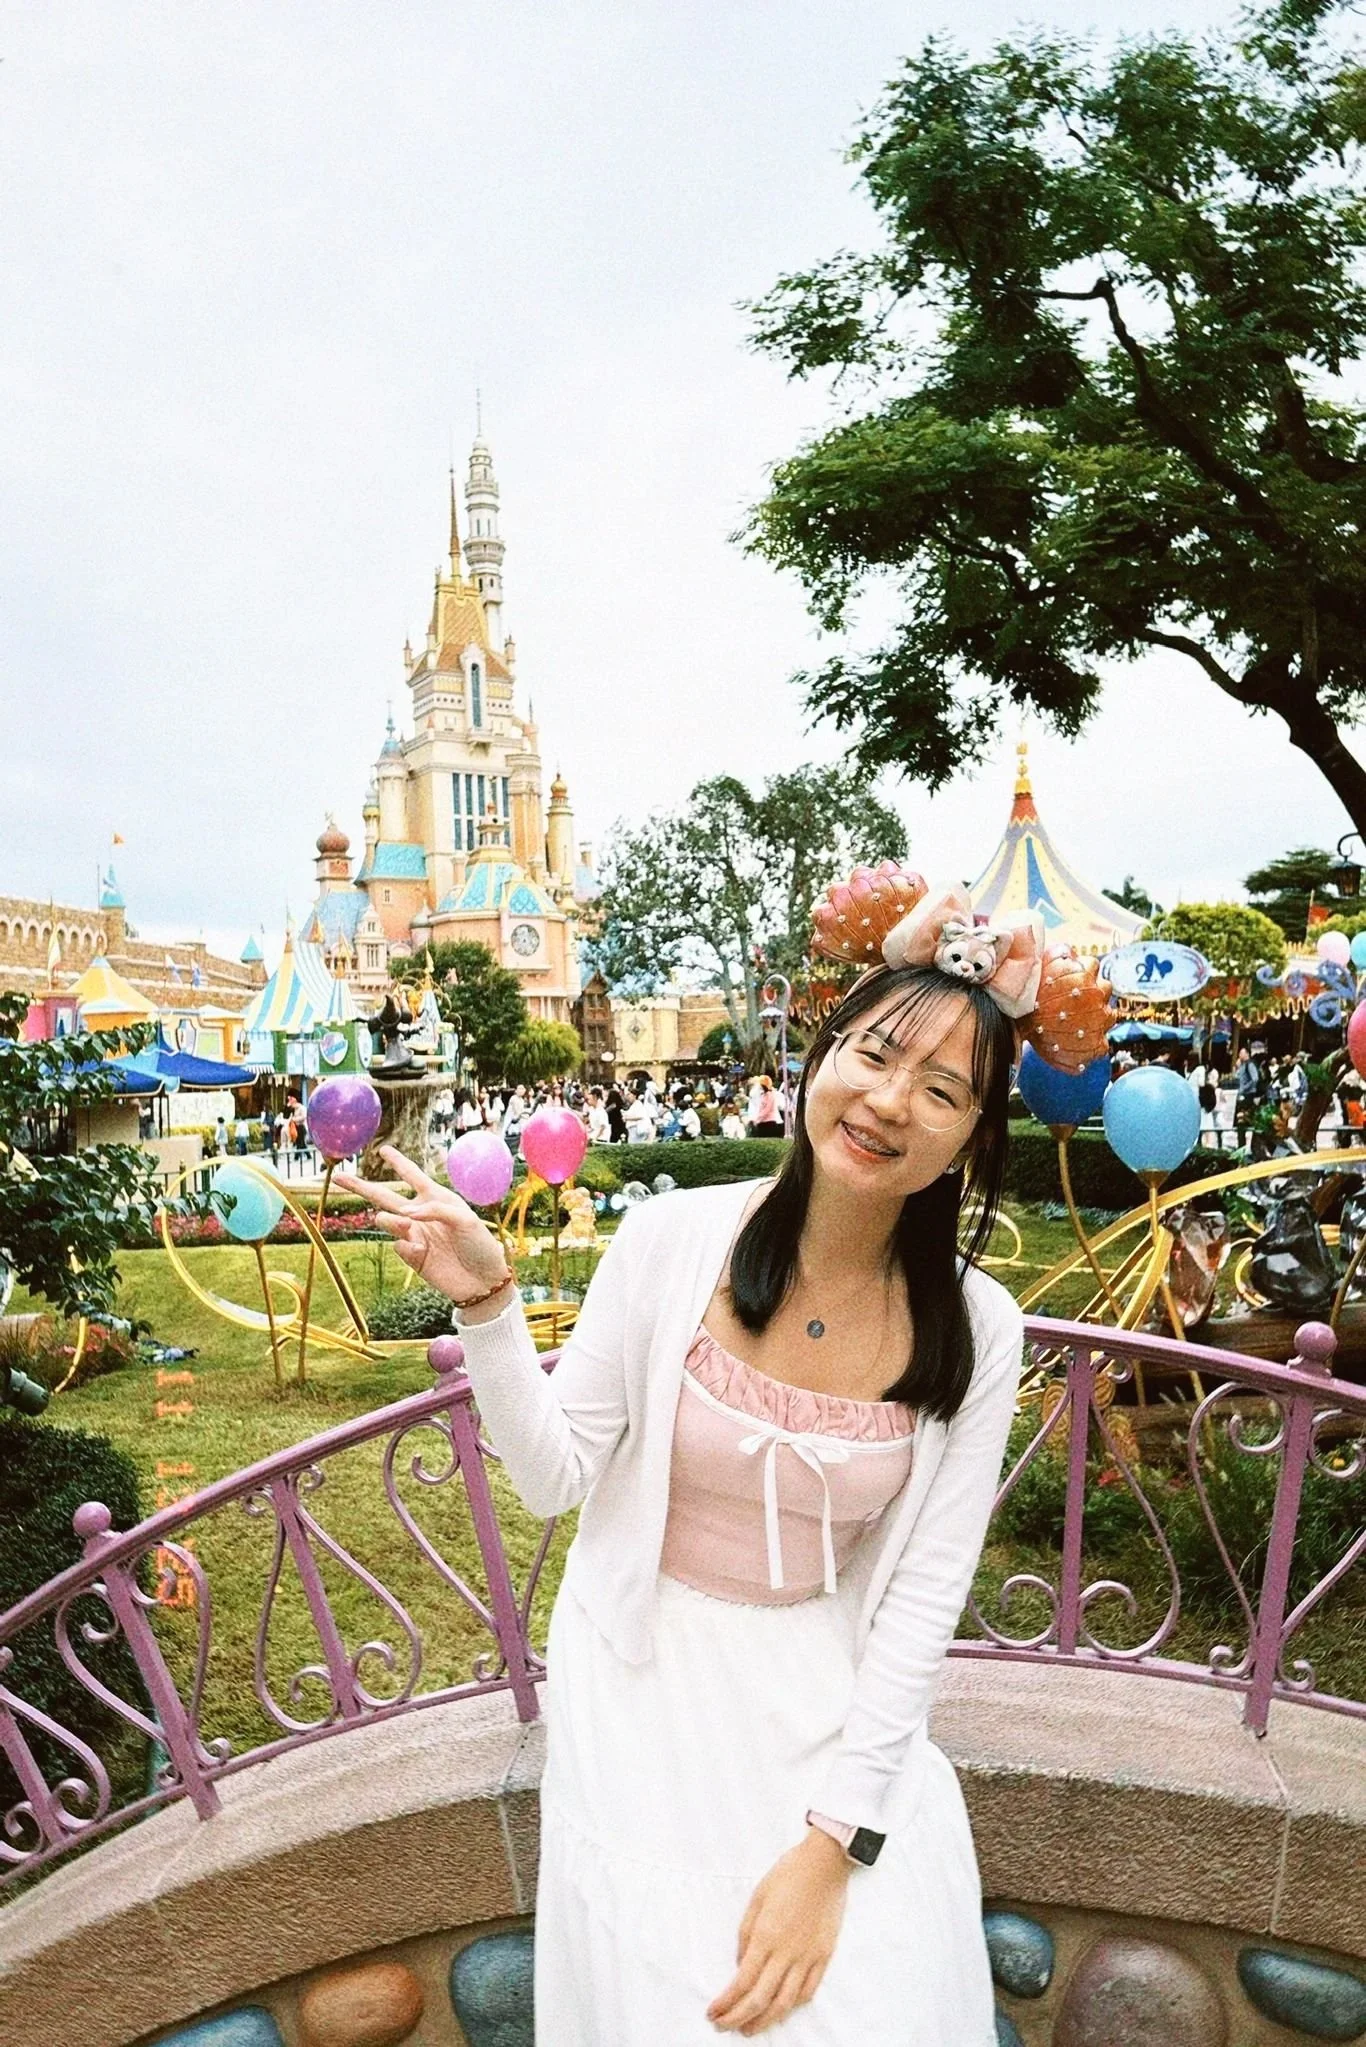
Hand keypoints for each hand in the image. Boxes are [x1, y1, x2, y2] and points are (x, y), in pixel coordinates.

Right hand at [333, 1145, 512, 1302]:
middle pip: (384, 1196)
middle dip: (360, 1186)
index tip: (383, 1149)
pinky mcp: (411, 1256)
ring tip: (406, 1225)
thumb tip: (405, 1213)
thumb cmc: (480, 1244)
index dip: (398, 1162)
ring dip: (391, 1220)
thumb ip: (435, 1210)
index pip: (413, 1176)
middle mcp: (421, 1214)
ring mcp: (414, 1235)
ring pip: (385, 1219)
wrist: (482, 1281)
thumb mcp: (465, 1219)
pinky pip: (397, 1245)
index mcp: (436, 1198)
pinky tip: (423, 1253)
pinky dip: (408, 1247)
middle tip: (338, 1177)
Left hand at [707, 1833, 849, 2033]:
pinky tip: (781, 2010)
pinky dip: (792, 2006)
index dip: (726, 2003)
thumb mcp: (756, 1899)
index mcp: (766, 1936)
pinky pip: (808, 1991)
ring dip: (765, 2022)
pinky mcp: (824, 1956)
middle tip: (724, 2027)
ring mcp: (808, 1957)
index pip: (742, 1982)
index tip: (713, 2012)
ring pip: (785, 2003)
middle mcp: (787, 1952)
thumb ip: (746, 1934)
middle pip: (760, 1999)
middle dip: (738, 2018)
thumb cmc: (788, 1875)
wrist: (825, 1865)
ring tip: (749, 2029)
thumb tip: (741, 1965)